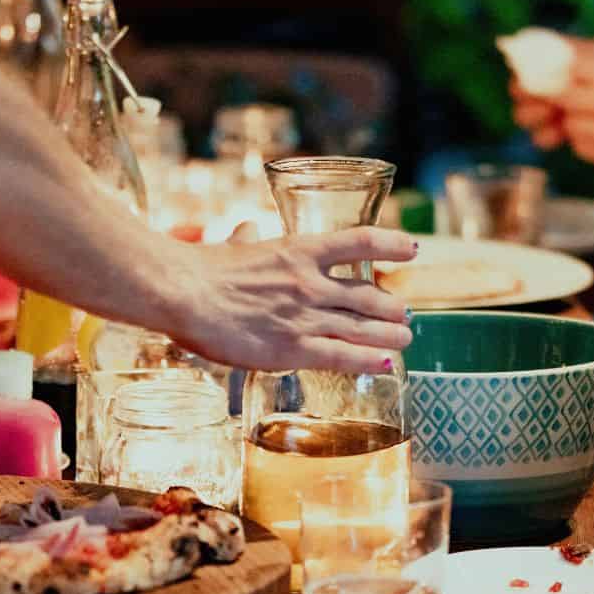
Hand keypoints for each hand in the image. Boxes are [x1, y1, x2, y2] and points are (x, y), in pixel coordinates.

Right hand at [165, 226, 416, 372]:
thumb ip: (248, 240)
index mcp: (299, 251)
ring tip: (405, 339)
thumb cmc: (200, 269)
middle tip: (404, 313)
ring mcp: (305, 316)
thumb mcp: (233, 246)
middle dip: (392, 306)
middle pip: (369, 295)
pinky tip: (387, 364)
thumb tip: (246, 229)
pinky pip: (343, 356)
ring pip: (364, 327)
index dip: (391, 245)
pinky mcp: (294, 348)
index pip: (359, 242)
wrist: (181, 292)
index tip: (413, 249)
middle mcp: (311, 283)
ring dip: (390, 335)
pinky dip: (370, 361)